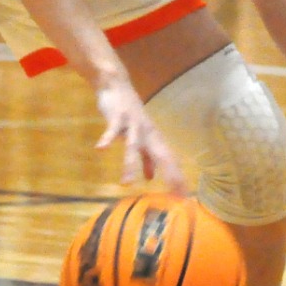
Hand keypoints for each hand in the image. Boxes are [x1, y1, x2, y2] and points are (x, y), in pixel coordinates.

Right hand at [93, 77, 185, 193]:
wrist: (117, 86)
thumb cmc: (130, 115)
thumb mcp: (140, 138)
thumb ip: (146, 157)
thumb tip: (150, 178)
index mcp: (154, 140)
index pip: (170, 162)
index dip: (177, 179)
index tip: (184, 199)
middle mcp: (148, 133)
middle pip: (161, 155)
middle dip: (168, 174)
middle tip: (172, 193)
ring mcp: (134, 124)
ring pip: (134, 146)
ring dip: (130, 164)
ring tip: (126, 184)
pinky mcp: (118, 116)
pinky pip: (112, 129)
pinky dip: (107, 139)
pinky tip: (101, 149)